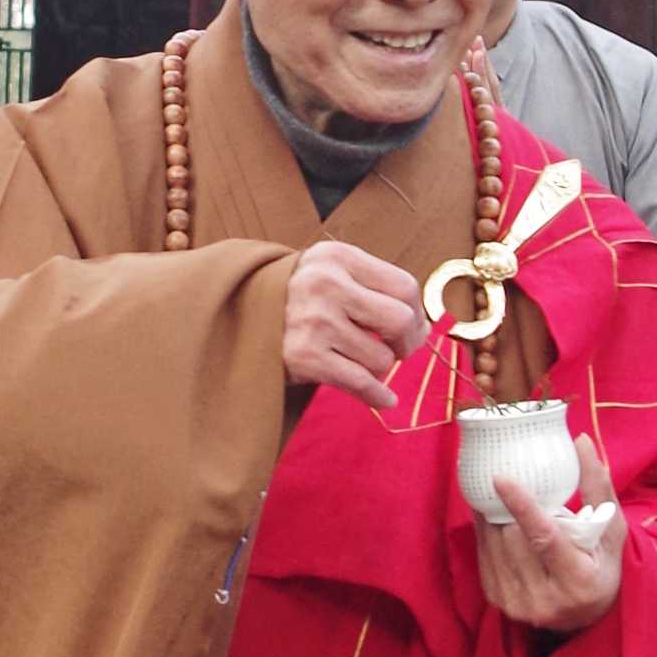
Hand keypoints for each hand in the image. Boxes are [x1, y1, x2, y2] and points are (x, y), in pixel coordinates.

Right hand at [282, 240, 425, 410]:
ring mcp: (313, 322)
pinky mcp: (303, 357)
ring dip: (379, 368)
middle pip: (399, 320)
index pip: (404, 285)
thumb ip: (371, 288)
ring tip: (360, 362)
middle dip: (408, 343)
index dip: (417, 313)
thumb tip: (422, 327)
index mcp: (336, 257)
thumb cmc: (294, 298)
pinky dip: (377, 396)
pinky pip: (361, 383)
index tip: (413, 329)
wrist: (234, 318)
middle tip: (400, 352)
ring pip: (381, 358)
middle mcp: (324, 284)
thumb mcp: (328, 273)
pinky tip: (383, 399)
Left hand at [477, 433, 624, 636]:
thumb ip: (598, 486)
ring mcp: (519, 605)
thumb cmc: (602, 564)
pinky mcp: (500, 604)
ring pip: (493, 545)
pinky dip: (488, 533)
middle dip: (510, 509)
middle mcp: (546, 600)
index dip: (521, 507)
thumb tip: (580, 440)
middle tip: (515, 486)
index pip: (544, 539)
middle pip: (513, 538)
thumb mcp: (611, 528)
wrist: (588, 615)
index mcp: (579, 582)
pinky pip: (484, 557)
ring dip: (495, 518)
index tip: (500, 478)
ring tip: (505, 502)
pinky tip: (498, 522)